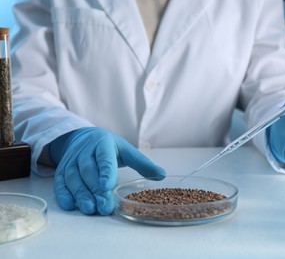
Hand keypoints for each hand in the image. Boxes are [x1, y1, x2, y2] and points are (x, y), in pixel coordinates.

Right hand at [49, 127, 165, 214]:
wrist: (82, 137)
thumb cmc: (107, 146)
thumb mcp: (126, 150)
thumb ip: (142, 163)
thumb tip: (162, 175)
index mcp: (103, 143)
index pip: (104, 158)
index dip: (105, 171)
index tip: (107, 186)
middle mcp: (85, 151)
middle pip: (88, 171)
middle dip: (95, 190)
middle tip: (104, 206)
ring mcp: (71, 160)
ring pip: (73, 178)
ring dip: (81, 195)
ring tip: (90, 209)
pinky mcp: (62, 170)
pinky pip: (61, 182)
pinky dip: (64, 194)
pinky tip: (71, 205)